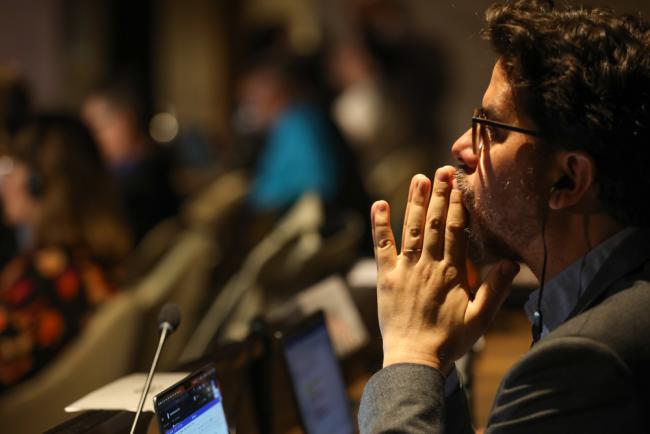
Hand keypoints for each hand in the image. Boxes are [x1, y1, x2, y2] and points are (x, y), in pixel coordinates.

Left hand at [371, 166, 518, 372]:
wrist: (414, 359)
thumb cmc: (449, 341)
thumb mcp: (481, 318)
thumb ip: (496, 290)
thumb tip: (513, 263)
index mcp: (451, 273)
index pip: (456, 230)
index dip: (458, 205)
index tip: (460, 184)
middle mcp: (427, 265)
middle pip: (434, 223)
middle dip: (439, 194)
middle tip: (442, 170)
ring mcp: (404, 269)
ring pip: (411, 229)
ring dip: (414, 202)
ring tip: (419, 178)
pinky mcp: (386, 277)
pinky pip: (382, 246)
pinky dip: (380, 225)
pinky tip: (379, 204)